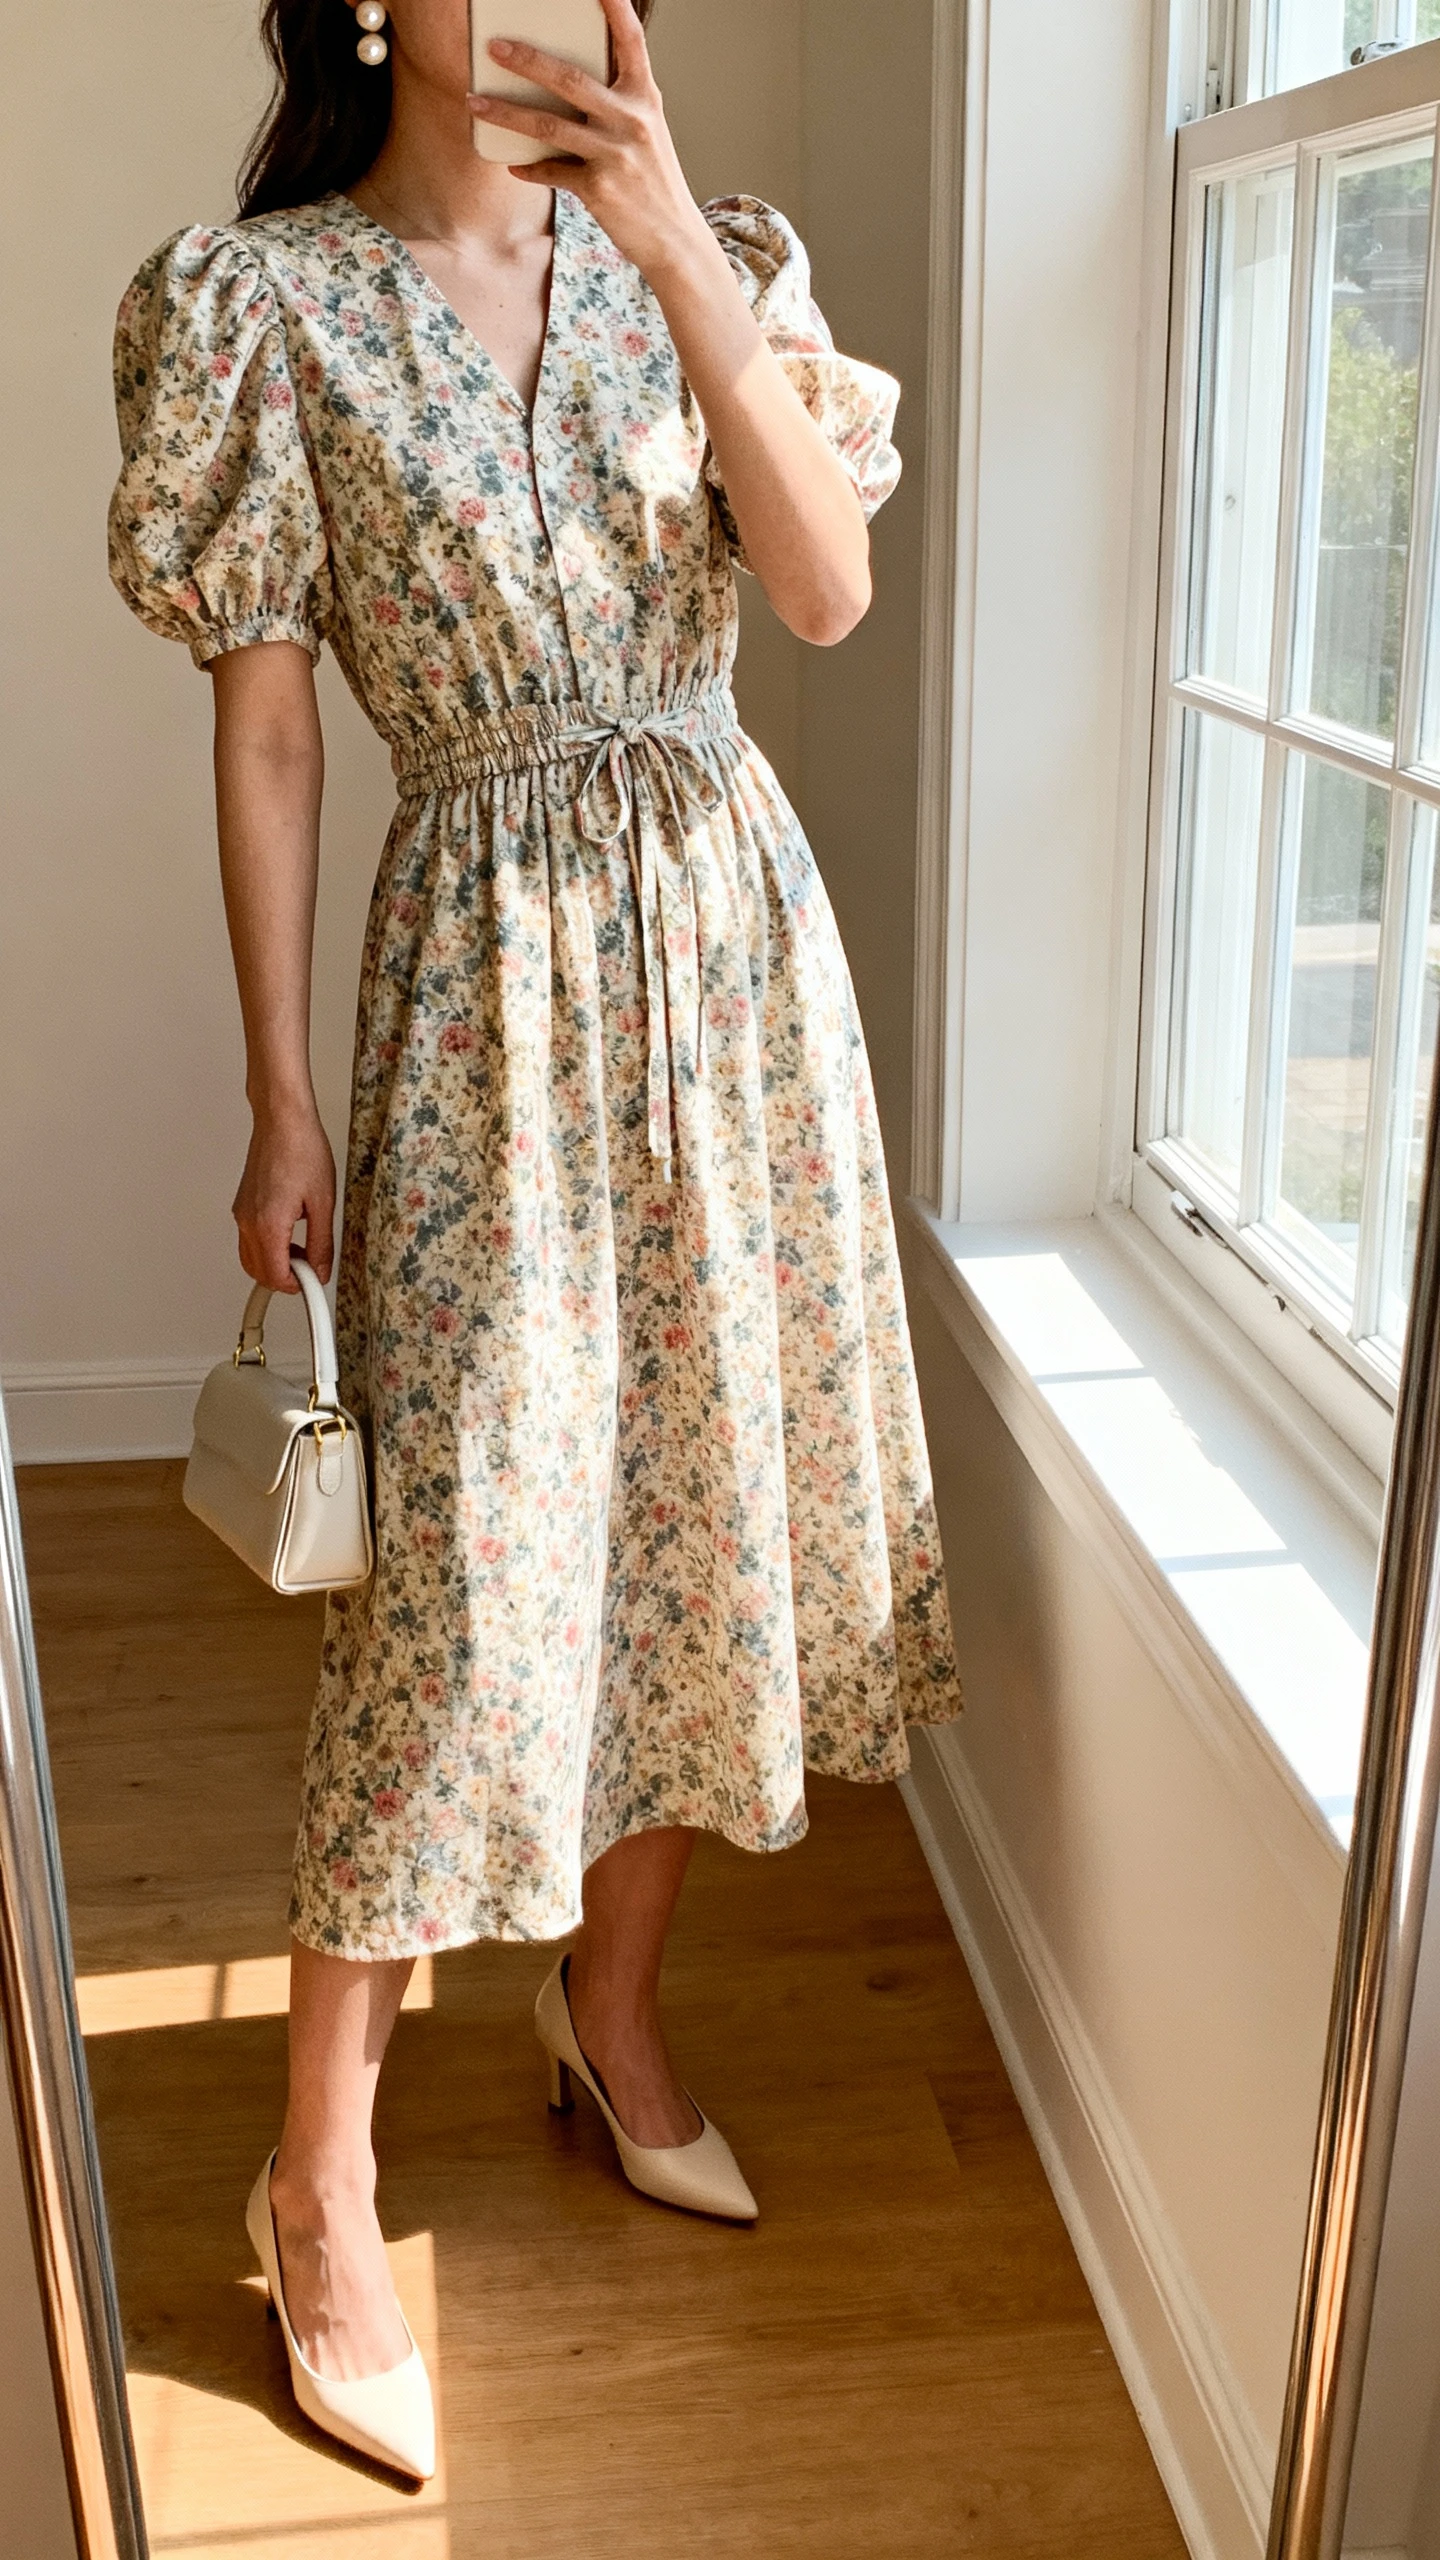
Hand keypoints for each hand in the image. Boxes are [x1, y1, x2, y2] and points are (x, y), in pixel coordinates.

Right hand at [232, 1104, 335, 1292]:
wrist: (282, 1121)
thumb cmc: (301, 1150)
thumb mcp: (324, 1203)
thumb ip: (321, 1243)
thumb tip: (321, 1270)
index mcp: (267, 1224)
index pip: (275, 1277)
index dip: (296, 1286)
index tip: (313, 1281)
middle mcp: (248, 1222)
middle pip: (257, 1272)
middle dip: (284, 1278)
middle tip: (310, 1267)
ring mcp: (241, 1213)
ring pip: (250, 1258)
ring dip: (274, 1263)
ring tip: (303, 1248)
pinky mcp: (242, 1205)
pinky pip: (249, 1239)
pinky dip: (267, 1247)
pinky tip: (290, 1233)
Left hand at [468, 0, 710, 285]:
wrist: (674, 240)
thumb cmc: (653, 181)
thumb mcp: (645, 133)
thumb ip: (615, 103)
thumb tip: (562, 85)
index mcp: (645, 97)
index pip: (630, 39)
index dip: (613, 6)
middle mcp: (632, 120)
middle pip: (570, 79)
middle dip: (526, 60)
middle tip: (493, 46)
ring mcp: (615, 154)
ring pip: (549, 126)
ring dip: (506, 114)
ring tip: (474, 102)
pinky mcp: (599, 189)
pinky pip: (552, 172)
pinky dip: (529, 168)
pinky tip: (511, 164)